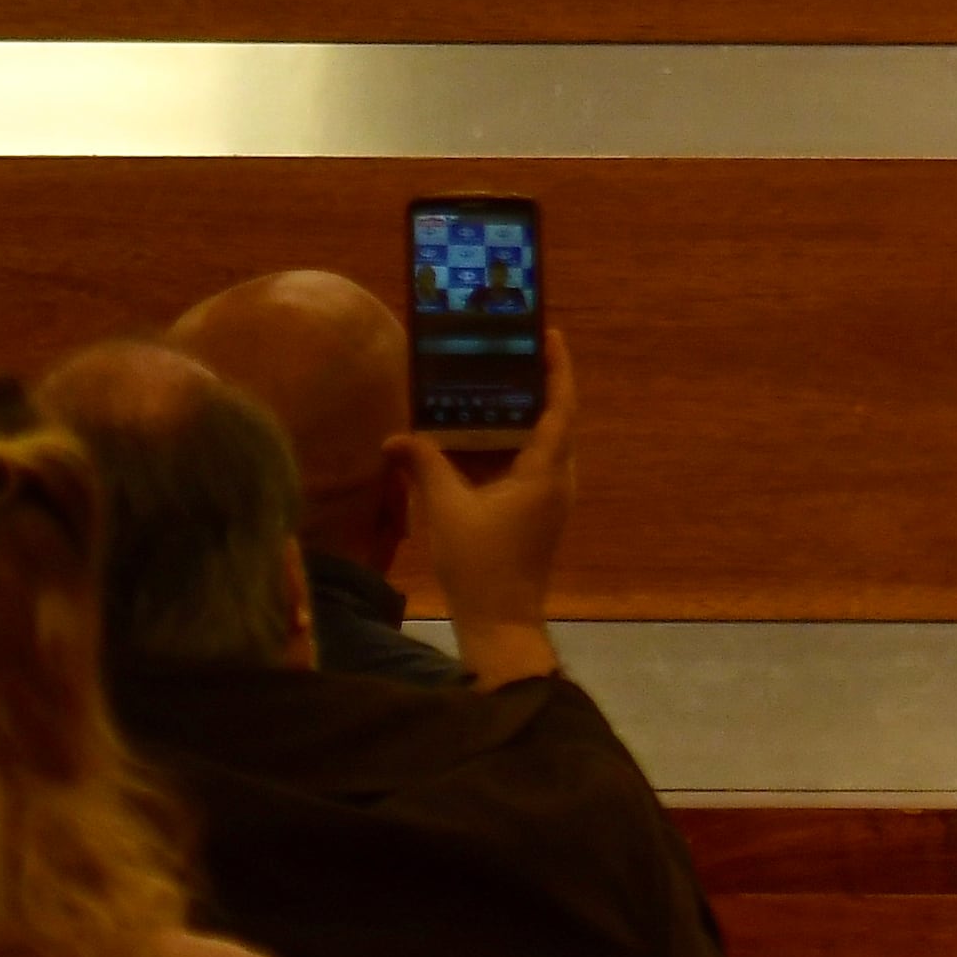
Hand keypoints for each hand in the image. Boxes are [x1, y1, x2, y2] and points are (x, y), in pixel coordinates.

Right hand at [386, 331, 574, 688]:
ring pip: (542, 442)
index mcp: (546, 471)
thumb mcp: (446, 509)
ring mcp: (551, 497)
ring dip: (519, 415)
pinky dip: (508, 443)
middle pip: (555, 419)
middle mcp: (558, 479)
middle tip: (509, 351)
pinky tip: (476, 437)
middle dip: (535, 384)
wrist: (501, 621)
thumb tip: (395, 438)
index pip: (561, 407)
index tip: (548, 335)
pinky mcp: (537, 511)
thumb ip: (425, 465)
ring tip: (489, 384)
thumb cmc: (480, 564)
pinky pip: (529, 463)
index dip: (557, 369)